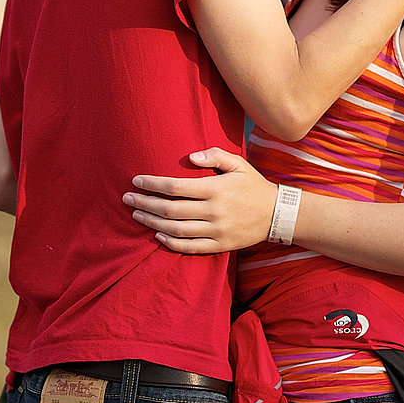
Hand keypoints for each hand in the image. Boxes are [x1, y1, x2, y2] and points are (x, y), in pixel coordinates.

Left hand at [123, 148, 277, 253]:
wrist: (277, 214)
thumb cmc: (253, 185)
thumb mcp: (238, 163)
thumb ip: (214, 155)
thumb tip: (189, 157)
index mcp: (215, 189)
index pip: (175, 187)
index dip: (152, 184)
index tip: (136, 181)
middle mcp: (214, 211)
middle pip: (170, 209)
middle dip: (145, 204)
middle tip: (127, 199)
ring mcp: (216, 230)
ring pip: (176, 229)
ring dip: (152, 223)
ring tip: (136, 216)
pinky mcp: (219, 245)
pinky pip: (190, 247)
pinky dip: (171, 243)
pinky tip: (157, 235)